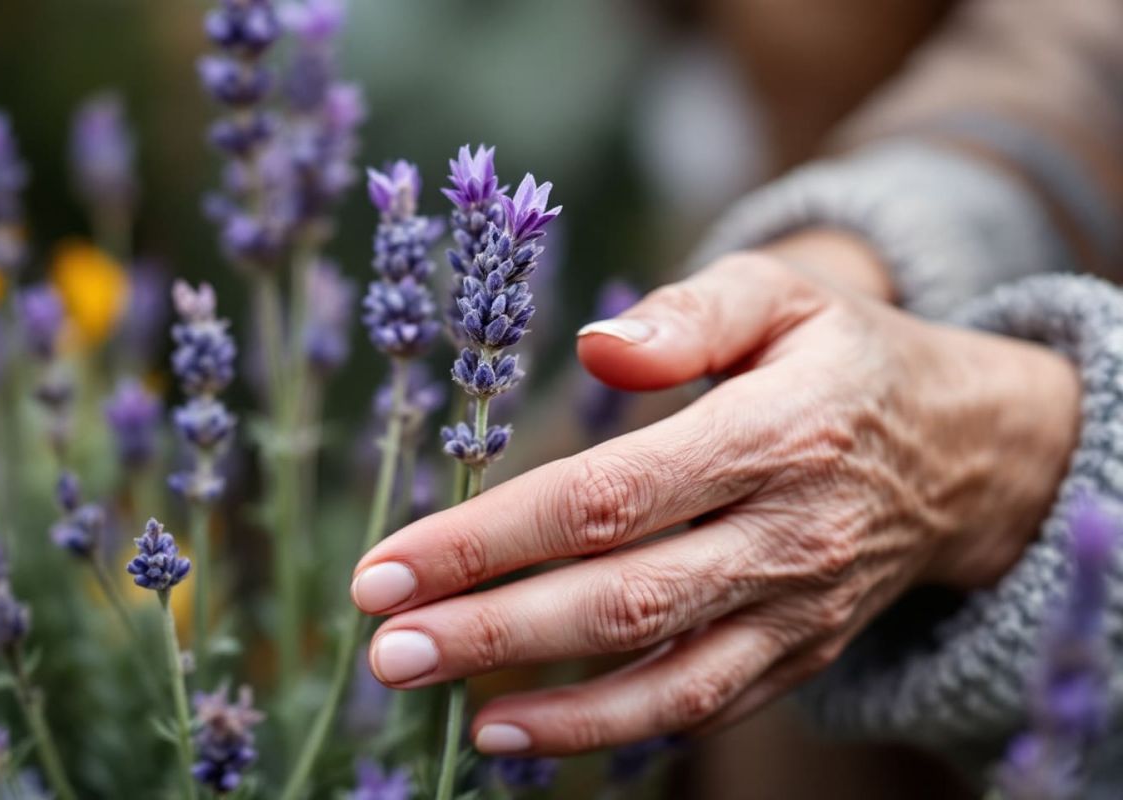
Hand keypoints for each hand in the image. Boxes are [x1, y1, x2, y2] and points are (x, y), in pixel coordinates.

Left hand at [349, 251, 1079, 755]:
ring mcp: (799, 607)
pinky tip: (520, 730)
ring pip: (661, 677)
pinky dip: (609, 730)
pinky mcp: (799, 653)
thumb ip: (689, 311)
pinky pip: (700, 706)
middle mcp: (788, 534)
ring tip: (435, 698)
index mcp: (774, 432)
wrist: (962, 452)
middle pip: (620, 598)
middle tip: (383, 646)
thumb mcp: (782, 295)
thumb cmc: (843, 358)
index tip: (390, 564)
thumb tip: (595, 345)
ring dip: (542, 704)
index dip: (492, 537)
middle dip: (490, 629)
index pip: (609, 497)